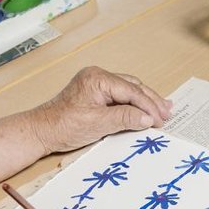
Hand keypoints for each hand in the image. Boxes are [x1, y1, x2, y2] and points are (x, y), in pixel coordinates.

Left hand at [30, 67, 171, 153]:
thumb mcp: (98, 124)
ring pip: (128, 90)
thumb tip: (148, 118)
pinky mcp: (95, 94)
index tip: (161, 119)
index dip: (148, 106)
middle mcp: (98, 76)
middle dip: (151, 101)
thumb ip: (125, 118)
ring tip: (162, 110)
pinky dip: (133, 104)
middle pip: (132, 86)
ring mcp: (96, 84)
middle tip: (167, 113)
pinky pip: (120, 96)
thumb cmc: (63, 126)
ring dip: (144, 101)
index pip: (131, 90)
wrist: (41, 131)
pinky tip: (143, 110)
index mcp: (97, 79)